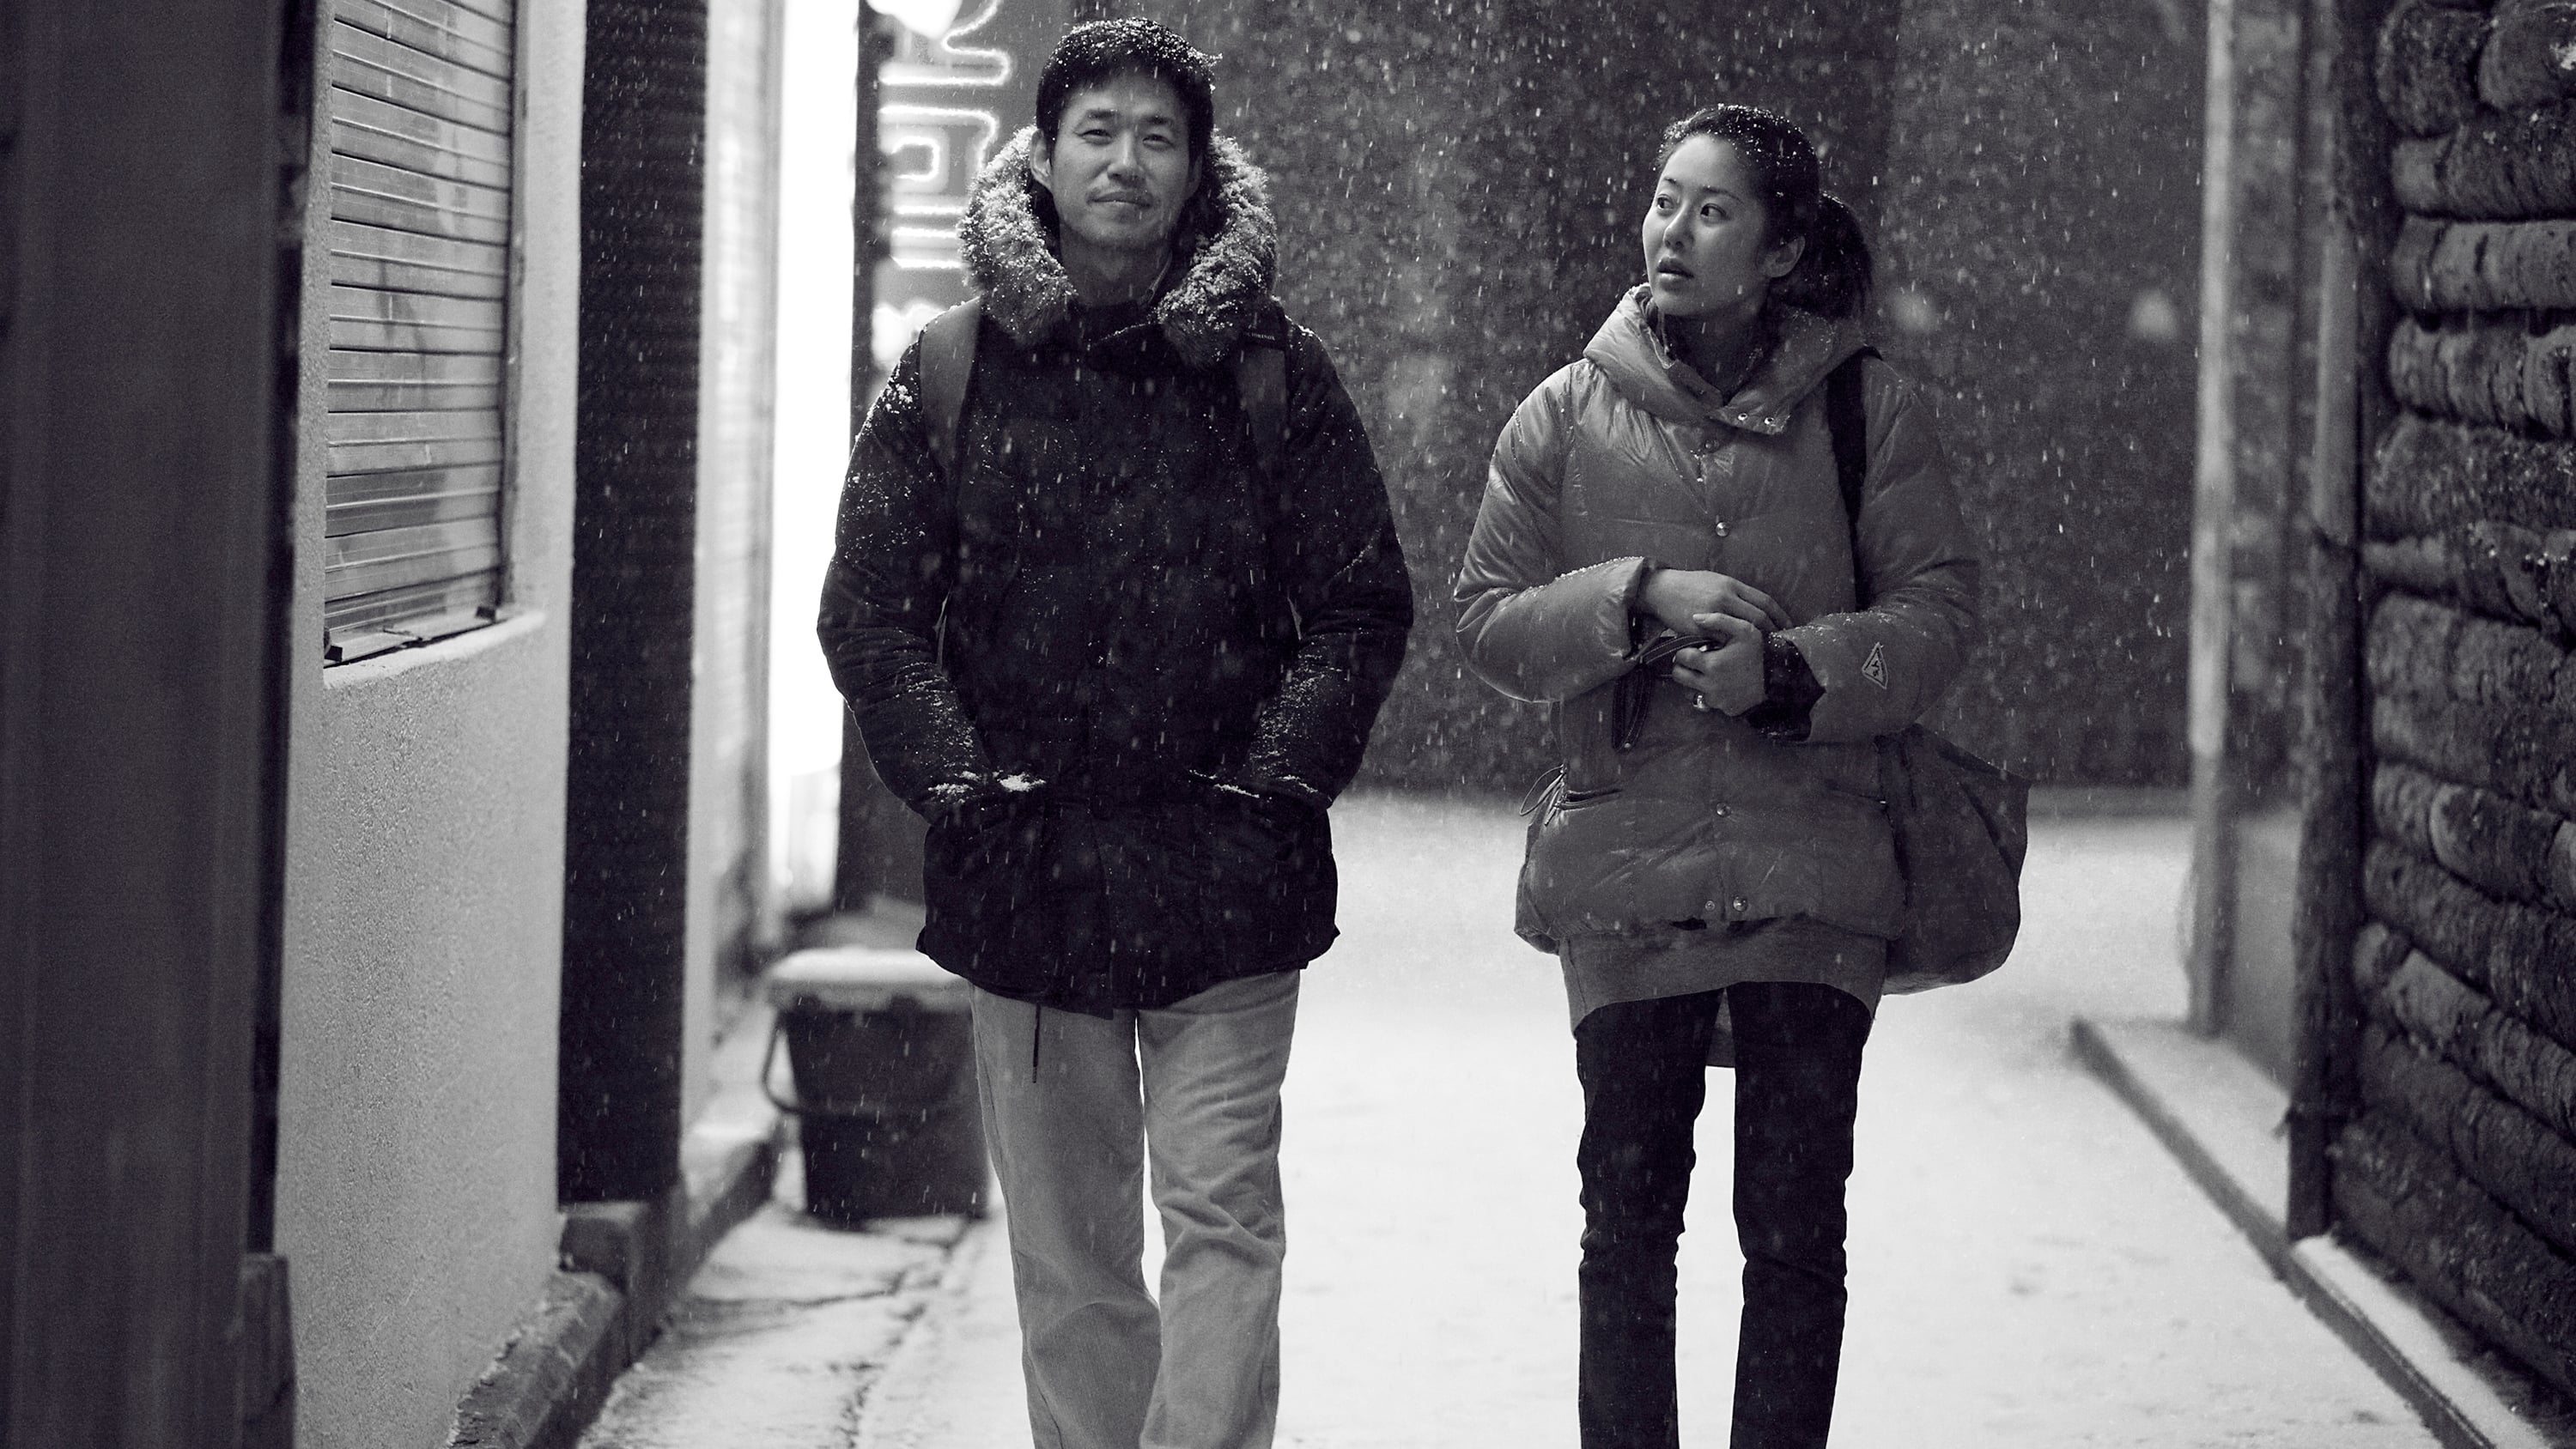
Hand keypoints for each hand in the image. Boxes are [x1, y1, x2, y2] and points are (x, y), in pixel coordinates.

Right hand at [1638, 567, 1789, 637]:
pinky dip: (1732, 647)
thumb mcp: (1715, 580)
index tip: (1789, 626)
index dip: (1780, 615)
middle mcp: (1726, 597)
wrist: (1662, 590)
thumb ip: (1734, 592)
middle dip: (1773, 631)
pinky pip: (1722, 640)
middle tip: (1781, 643)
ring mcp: (1713, 613)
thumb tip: (1753, 605)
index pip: (1765, 601)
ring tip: (1763, 652)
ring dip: (1755, 642)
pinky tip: (1738, 655)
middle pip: (1759, 617)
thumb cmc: (1689, 585)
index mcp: (1732, 585)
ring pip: (1743, 629)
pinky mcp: (1700, 627)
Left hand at [1670, 612, 1764, 714]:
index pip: (1681, 658)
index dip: (1684, 652)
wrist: (1781, 676)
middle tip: (1693, 662)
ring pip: (1692, 692)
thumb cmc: (1760, 650)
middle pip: (1679, 677)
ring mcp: (1718, 700)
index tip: (1691, 649)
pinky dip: (1712, 695)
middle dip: (1682, 668)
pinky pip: (1711, 703)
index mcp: (1711, 664)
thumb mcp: (1744, 629)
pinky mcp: (1727, 710)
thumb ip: (1719, 620)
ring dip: (1695, 683)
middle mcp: (1710, 685)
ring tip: (1708, 673)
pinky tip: (1722, 685)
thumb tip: (1695, 617)